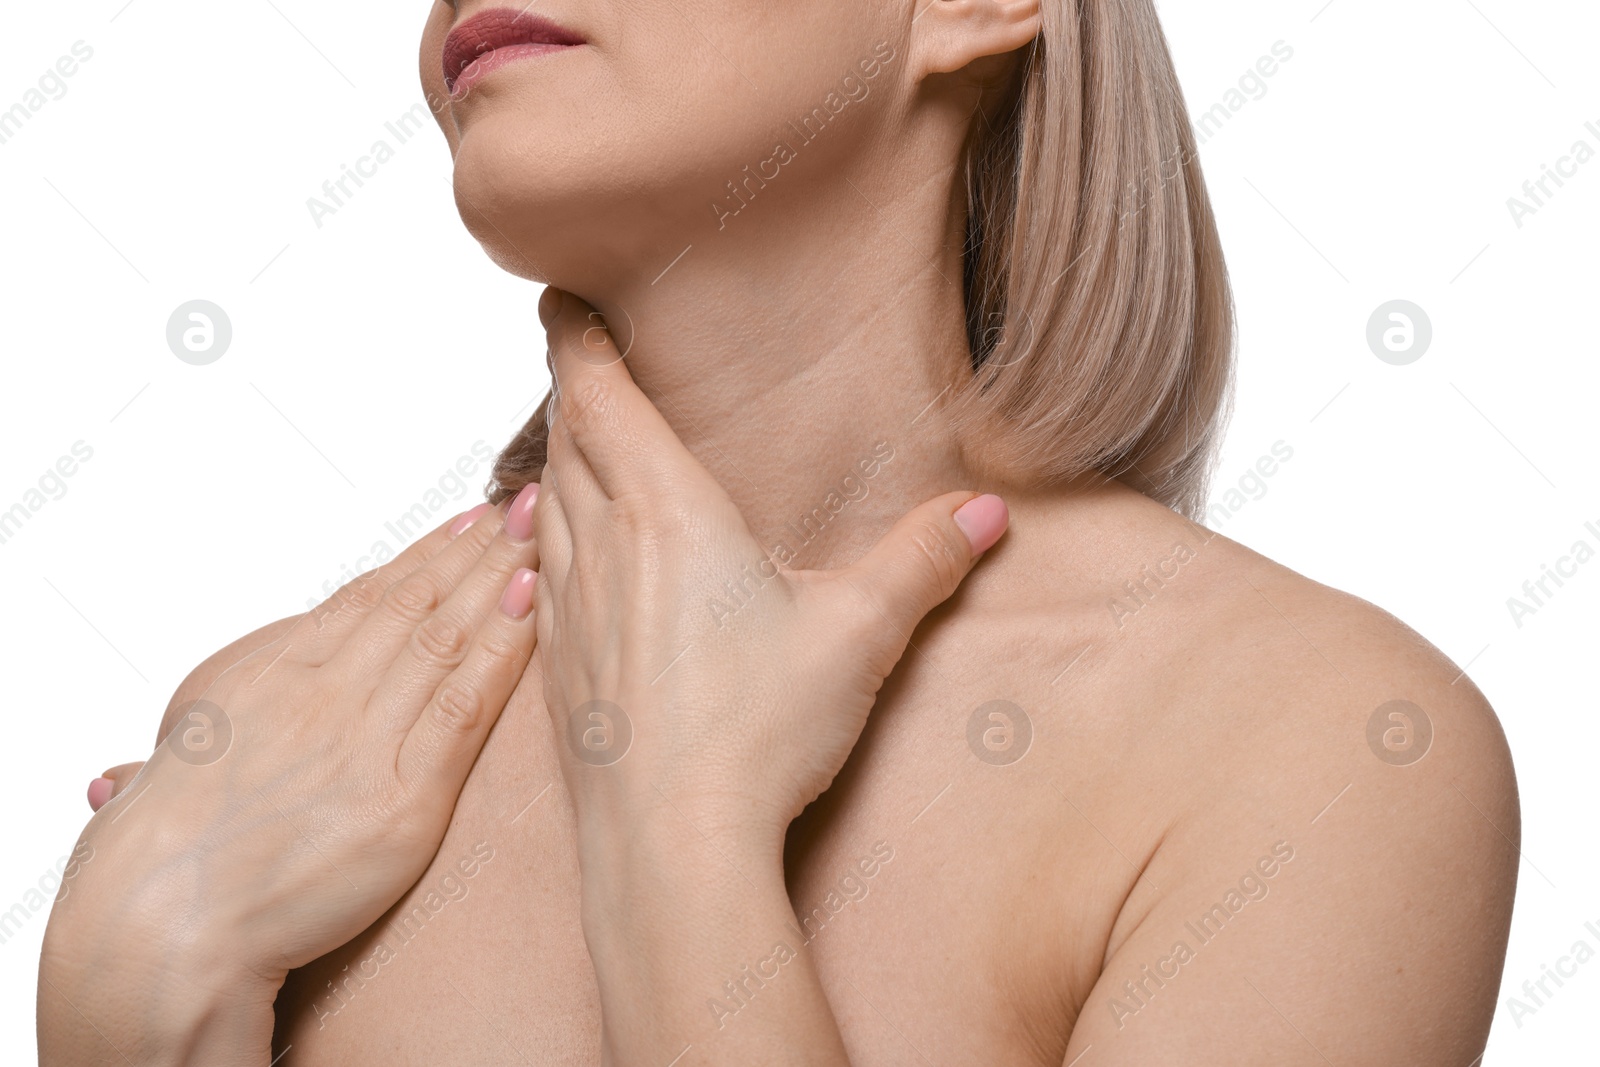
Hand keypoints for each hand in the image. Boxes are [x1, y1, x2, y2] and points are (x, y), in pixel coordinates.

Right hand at [41, 493, 541, 1063]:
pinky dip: (504, 648)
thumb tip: (165, 741)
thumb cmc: (161, 853)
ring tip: (545, 531)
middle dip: (480, 548)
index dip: (425, 556)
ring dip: (502, 578)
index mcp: (269, 670)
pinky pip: (466, 705)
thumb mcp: (176, 755)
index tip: (470, 520)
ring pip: (447, 636)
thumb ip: (213, 730)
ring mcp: (363, 738)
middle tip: (530, 501)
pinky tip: (535, 605)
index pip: (365, 598)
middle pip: (416, 601)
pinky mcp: (403, 797)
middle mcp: (320, 689)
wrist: (160, 923)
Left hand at [533, 288, 1006, 845]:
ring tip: (575, 449)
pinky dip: (548, 540)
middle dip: (570, 393)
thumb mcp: (860, 633)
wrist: (670, 846)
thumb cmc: (755, 735)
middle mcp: (604, 548)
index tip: (557, 298)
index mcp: (668, 514)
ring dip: (556, 464)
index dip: (574, 339)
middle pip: (566, 442)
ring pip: (545, 505)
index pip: (601, 397)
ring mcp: (569, 611)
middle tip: (577, 362)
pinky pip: (540, 575)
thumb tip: (988, 509)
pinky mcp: (558, 669)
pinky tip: (568, 561)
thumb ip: (924, 559)